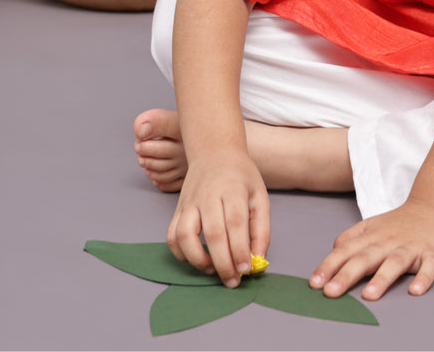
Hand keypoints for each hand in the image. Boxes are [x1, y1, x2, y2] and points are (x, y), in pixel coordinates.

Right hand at [167, 151, 269, 287]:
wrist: (214, 152)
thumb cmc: (240, 176)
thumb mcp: (259, 194)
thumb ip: (261, 227)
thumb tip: (259, 258)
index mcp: (232, 188)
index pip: (235, 222)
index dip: (240, 249)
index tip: (246, 270)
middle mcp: (208, 194)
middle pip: (213, 233)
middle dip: (223, 263)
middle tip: (233, 281)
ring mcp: (189, 201)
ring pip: (185, 236)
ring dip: (198, 260)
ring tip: (213, 271)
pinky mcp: (177, 208)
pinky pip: (172, 236)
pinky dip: (180, 254)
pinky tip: (196, 259)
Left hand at [310, 200, 433, 300]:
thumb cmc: (400, 223)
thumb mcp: (372, 225)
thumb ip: (352, 238)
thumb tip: (333, 251)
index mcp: (372, 237)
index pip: (347, 251)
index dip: (330, 266)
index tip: (315, 283)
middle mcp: (389, 242)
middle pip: (366, 258)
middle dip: (347, 275)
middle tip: (331, 292)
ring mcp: (411, 247)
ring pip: (395, 263)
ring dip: (382, 279)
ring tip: (369, 295)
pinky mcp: (432, 253)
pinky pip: (429, 267)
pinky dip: (424, 278)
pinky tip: (416, 290)